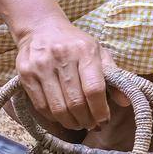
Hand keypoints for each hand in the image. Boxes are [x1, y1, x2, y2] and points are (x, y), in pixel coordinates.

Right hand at [15, 16, 122, 130]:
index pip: (94, 89)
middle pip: (76, 102)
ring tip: (79, 123)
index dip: (100, 110)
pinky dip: (54, 117)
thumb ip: (114, 75)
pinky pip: (41, 106)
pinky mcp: (26, 75)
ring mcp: (41, 66)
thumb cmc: (75, 43)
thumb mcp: (99, 52)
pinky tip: (62, 117)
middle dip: (87, 120)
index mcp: (85, 51)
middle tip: (92, 125)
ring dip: (71, 122)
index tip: (104, 119)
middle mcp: (62, 57)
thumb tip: (127, 101)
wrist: (41, 28)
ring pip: (58, 108)